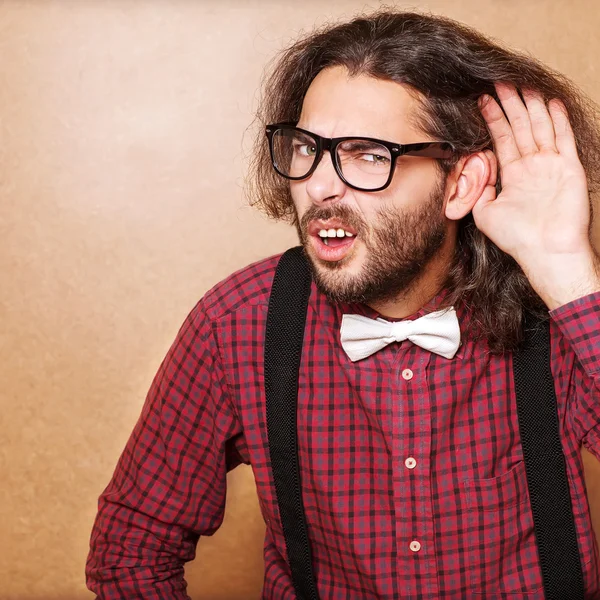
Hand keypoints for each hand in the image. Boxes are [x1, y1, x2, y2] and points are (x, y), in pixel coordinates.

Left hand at [473, 82, 598, 307]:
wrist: (546, 252)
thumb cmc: (517, 238)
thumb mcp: (486, 213)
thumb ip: (478, 190)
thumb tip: (472, 173)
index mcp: (513, 175)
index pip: (501, 139)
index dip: (493, 118)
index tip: (482, 99)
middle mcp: (532, 166)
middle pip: (520, 126)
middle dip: (510, 103)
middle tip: (500, 80)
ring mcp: (551, 165)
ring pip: (540, 126)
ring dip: (531, 105)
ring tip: (522, 82)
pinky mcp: (569, 167)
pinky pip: (563, 138)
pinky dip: (557, 120)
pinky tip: (550, 102)